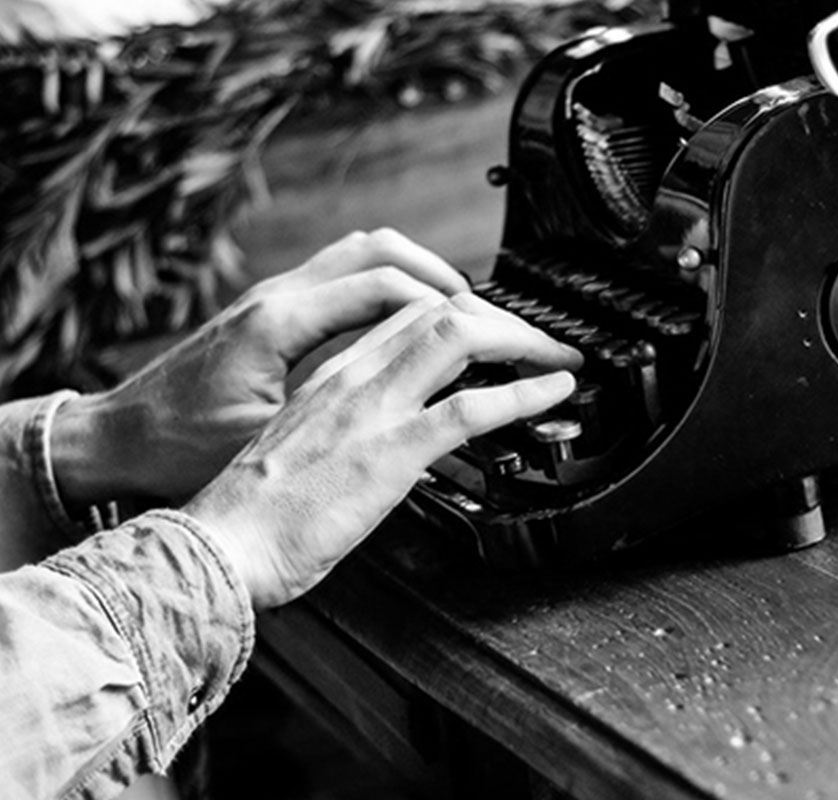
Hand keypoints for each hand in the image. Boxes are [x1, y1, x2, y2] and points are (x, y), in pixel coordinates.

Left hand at [51, 229, 469, 509]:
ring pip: (366, 253)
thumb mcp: (264, 450)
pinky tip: (411, 323)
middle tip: (501, 320)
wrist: (116, 441)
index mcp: (279, 325)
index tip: (503, 337)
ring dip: (423, 275)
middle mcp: (279, 297)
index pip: (391, 290)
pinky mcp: (272, 311)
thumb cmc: (175, 451)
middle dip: (454, 281)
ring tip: (467, 311)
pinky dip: (391, 287)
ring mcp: (274, 297)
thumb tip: (406, 433)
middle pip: (386, 254)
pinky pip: (347, 275)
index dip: (460, 312)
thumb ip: (337, 427)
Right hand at [184, 292, 581, 608]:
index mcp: (329, 379)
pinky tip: (554, 390)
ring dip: (521, 340)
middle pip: (438, 310)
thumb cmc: (251, 519)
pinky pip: (471, 408)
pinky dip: (525, 392)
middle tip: (539, 341)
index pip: (405, 316)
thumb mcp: (301, 455)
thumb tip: (386, 447)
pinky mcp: (390, 452)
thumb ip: (344, 435)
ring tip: (558, 356)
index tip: (494, 336)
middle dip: (501, 318)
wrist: (218, 548)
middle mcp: (351, 379)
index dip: (460, 315)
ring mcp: (371, 410)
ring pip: (458, 336)